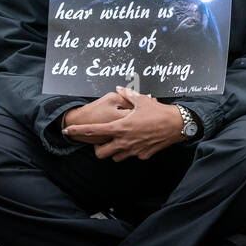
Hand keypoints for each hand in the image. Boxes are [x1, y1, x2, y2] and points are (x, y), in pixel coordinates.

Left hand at [63, 87, 184, 160]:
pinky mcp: (143, 156)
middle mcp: (124, 141)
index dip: (79, 131)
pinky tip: (138, 140)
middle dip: (98, 148)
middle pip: (101, 153)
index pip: (94, 131)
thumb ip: (127, 94)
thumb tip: (119, 88)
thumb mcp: (141, 100)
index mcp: (120, 127)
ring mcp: (133, 151)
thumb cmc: (158, 111)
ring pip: (115, 157)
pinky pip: (132, 155)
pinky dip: (131, 150)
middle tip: (102, 141)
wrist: (176, 125)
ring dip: (114, 150)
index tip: (68, 131)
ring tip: (120, 140)